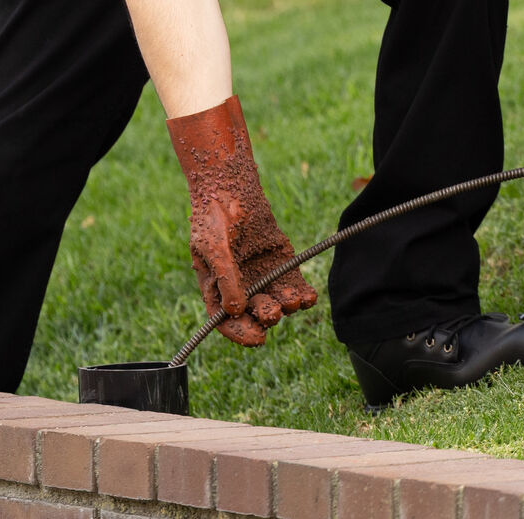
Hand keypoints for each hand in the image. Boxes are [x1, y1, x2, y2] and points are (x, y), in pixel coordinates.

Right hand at [165, 95, 317, 344]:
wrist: (231, 184)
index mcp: (215, 288)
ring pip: (276, 300)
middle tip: (274, 312)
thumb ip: (226, 279)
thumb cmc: (215, 216)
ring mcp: (260, 275)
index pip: (226, 320)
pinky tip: (308, 297)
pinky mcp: (279, 262)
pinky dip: (301, 293)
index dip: (240, 332)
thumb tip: (235, 312)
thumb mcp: (214, 248)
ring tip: (295, 302)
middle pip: (254, 313)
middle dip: (265, 316)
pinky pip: (292, 284)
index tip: (257, 338)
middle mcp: (239, 286)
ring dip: (286, 306)